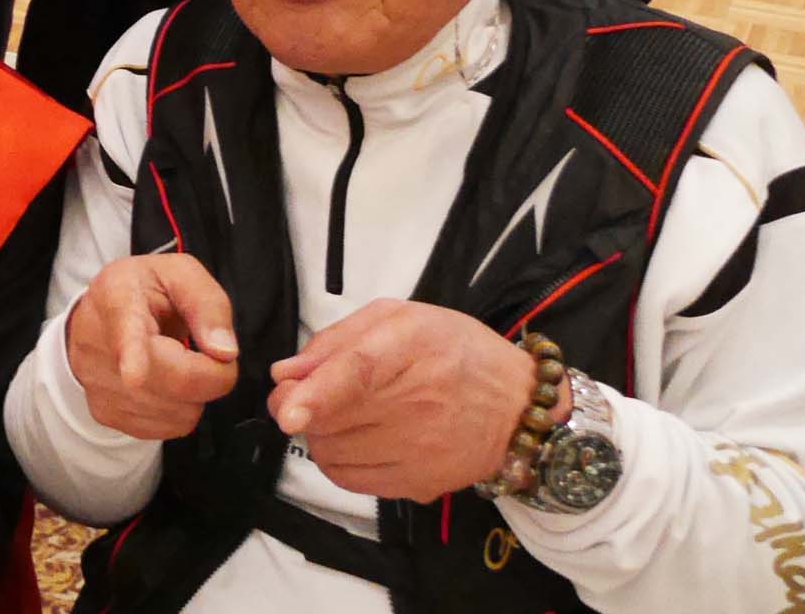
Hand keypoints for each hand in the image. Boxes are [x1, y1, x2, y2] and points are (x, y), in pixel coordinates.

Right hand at [64, 253, 240, 438]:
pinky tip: (166, 383)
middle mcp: (98, 346)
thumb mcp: (181, 274)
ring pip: (177, 412)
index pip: (126, 330)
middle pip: (174, 382)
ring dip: (195, 393)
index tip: (134, 375)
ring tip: (177, 361)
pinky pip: (168, 428)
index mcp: (118, 300)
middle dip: (211, 374)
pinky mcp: (105, 414)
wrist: (98, 313)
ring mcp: (98, 385)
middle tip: (209, 350)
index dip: (132, 355)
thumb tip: (224, 353)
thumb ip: (209, 304)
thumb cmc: (146, 291)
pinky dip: (180, 409)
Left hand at [267, 298, 542, 501]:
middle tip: (306, 396)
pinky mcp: (419, 484)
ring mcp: (420, 450)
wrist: (518, 408)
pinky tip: (356, 441)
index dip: (319, 392)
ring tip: (343, 415)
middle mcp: (419, 401)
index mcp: (413, 345)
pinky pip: (349, 479)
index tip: (289, 412)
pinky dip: (337, 460)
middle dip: (302, 407)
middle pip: (333, 417)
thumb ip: (338, 341)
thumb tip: (286, 373)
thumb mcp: (402, 321)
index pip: (360, 372)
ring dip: (320, 434)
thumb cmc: (456, 352)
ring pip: (332, 452)